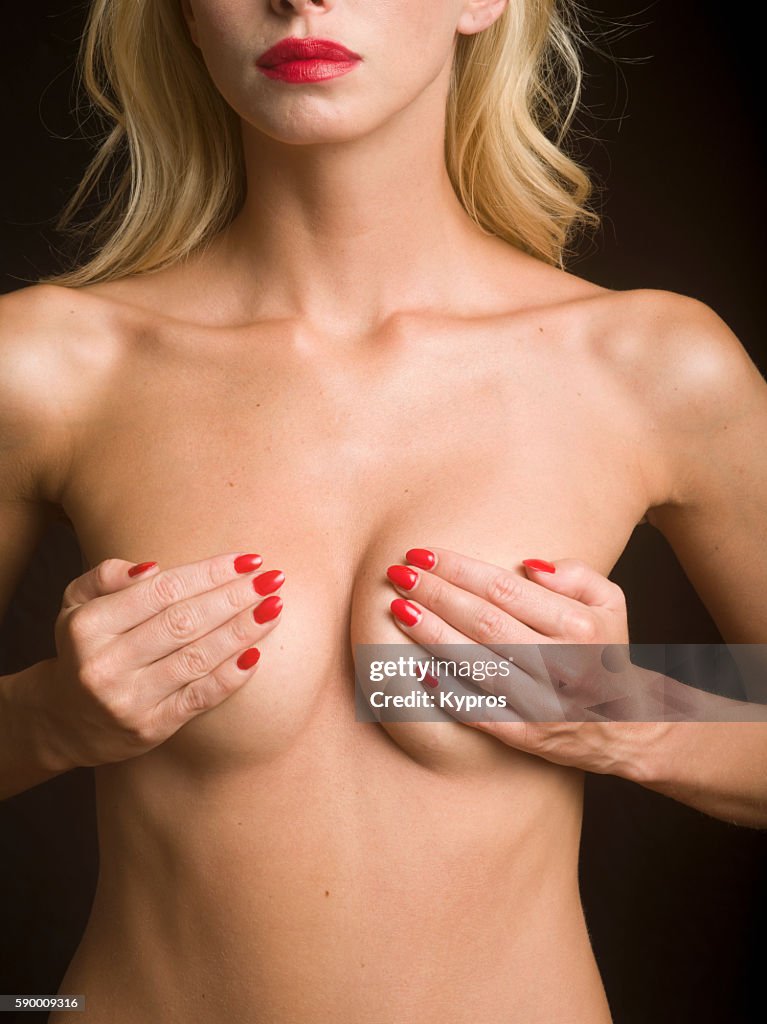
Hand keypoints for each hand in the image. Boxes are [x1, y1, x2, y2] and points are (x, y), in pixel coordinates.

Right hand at [44, 552, 283, 768]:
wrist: (65, 721)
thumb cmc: (84, 648)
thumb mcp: (76, 605)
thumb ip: (106, 577)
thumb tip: (153, 567)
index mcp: (88, 625)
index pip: (162, 591)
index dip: (210, 573)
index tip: (248, 560)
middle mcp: (105, 664)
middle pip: (184, 622)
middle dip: (235, 597)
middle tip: (273, 580)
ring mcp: (128, 700)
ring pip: (197, 658)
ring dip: (243, 631)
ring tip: (274, 609)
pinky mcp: (150, 729)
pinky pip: (200, 698)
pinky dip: (231, 676)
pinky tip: (257, 654)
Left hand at [384, 547, 654, 775]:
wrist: (626, 724)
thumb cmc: (603, 650)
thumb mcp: (610, 602)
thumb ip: (574, 574)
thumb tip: (527, 564)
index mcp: (578, 627)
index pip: (505, 589)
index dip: (459, 569)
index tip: (424, 553)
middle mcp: (560, 665)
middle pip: (483, 622)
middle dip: (435, 595)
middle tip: (399, 574)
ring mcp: (541, 704)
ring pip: (474, 664)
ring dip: (430, 635)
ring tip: (398, 608)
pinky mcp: (523, 735)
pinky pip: (475, 709)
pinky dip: (444, 687)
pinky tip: (413, 665)